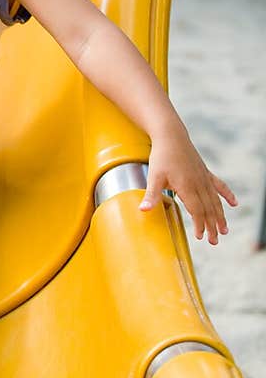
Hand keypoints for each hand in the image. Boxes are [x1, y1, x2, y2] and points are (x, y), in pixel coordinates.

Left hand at [139, 124, 237, 243]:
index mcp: (187, 186)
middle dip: (212, 226)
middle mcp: (199, 183)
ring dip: (221, 216)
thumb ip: (152, 195)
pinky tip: (234, 204)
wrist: (171, 136)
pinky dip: (227, 195)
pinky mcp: (205, 172)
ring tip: (225, 230)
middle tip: (215, 241)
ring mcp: (204, 178)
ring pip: (215, 200)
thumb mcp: (154, 177)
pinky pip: (219, 186)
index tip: (201, 237)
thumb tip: (143, 210)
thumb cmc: (161, 156)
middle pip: (208, 209)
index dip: (200, 224)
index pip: (197, 210)